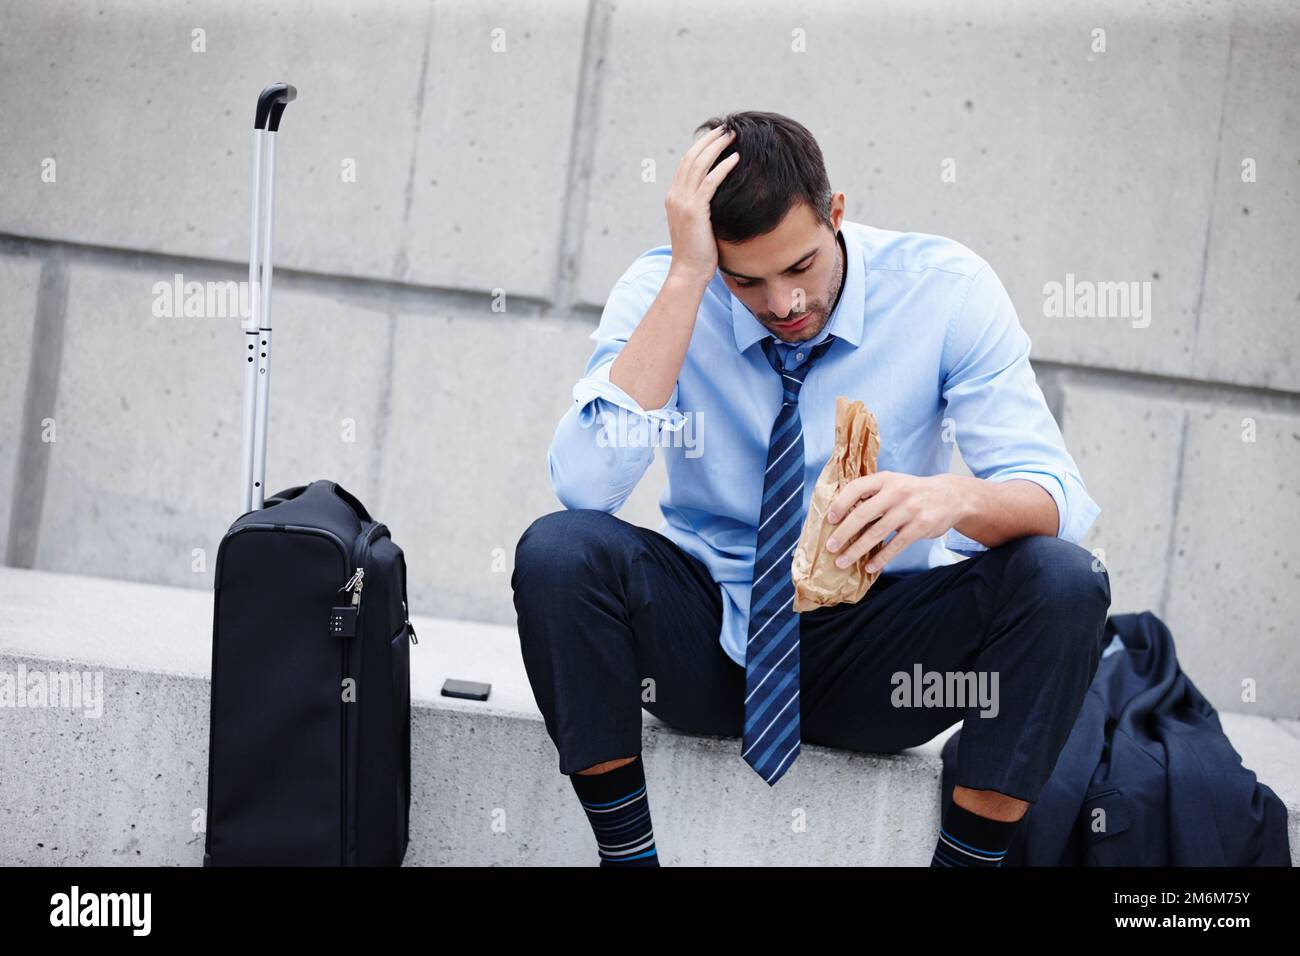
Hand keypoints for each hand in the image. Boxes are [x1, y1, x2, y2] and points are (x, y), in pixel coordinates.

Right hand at [664, 125, 739, 284]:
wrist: (688, 272)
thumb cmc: (697, 253)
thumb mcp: (697, 225)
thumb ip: (701, 208)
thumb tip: (718, 199)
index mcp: (673, 197)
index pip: (686, 163)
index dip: (701, 146)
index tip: (717, 137)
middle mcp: (675, 195)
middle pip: (691, 157)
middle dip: (709, 140)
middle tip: (726, 128)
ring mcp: (683, 202)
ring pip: (699, 164)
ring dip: (716, 147)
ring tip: (732, 136)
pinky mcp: (695, 210)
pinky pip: (710, 182)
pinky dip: (722, 167)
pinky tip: (735, 159)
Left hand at [824, 472, 970, 572]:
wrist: (951, 496)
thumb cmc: (913, 492)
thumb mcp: (894, 483)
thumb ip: (872, 494)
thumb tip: (841, 514)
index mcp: (885, 479)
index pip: (856, 488)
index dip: (840, 503)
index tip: (829, 519)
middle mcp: (896, 492)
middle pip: (863, 514)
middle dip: (843, 532)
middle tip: (830, 547)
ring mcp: (909, 509)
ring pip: (877, 533)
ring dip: (857, 550)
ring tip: (842, 562)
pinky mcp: (920, 526)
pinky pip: (896, 545)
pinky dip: (881, 558)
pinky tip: (869, 567)